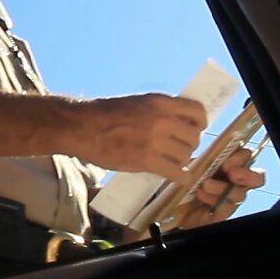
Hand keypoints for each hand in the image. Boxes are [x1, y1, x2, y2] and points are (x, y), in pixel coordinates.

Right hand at [70, 93, 207, 182]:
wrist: (81, 126)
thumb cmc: (104, 113)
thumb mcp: (137, 102)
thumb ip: (158, 111)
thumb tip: (177, 123)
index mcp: (160, 102)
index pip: (197, 112)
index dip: (199, 123)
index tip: (193, 129)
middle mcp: (162, 120)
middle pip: (194, 137)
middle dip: (189, 144)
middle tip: (178, 149)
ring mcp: (156, 141)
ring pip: (186, 155)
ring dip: (182, 160)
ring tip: (171, 162)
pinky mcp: (147, 161)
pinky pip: (177, 172)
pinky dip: (179, 176)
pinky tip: (174, 175)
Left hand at [171, 145, 267, 227]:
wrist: (170, 204)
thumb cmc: (184, 179)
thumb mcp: (191, 163)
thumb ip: (203, 156)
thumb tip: (207, 146)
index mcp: (230, 165)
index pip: (246, 156)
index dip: (241, 157)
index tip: (227, 160)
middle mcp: (235, 182)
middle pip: (257, 177)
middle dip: (247, 174)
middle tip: (232, 172)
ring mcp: (230, 199)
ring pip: (239, 194)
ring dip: (222, 187)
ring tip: (205, 184)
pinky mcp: (222, 214)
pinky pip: (225, 209)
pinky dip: (213, 200)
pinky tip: (201, 195)